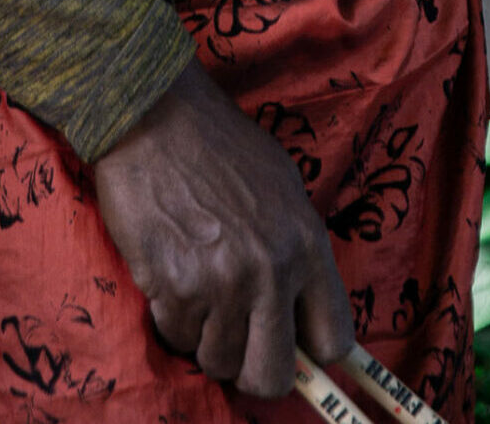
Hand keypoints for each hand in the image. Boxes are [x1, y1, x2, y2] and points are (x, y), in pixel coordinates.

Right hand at [92, 57, 352, 400]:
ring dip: (205, 337)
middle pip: (272, 376)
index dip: (310, 353)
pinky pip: (176, 336)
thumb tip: (303, 311)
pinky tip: (169, 275)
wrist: (155, 114)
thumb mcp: (282, 184)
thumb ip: (297, 249)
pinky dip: (171, 317)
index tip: (290, 346)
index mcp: (307, 244)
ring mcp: (221, 283)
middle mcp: (271, 271)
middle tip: (235, 343)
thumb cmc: (218, 143)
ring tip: (197, 291)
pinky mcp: (173, 286)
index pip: (333, 339)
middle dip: (251, 369)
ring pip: (217, 361)